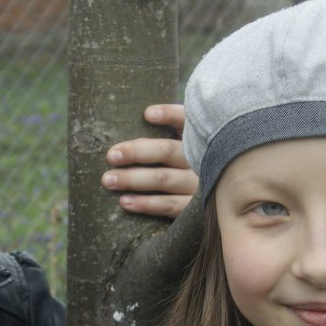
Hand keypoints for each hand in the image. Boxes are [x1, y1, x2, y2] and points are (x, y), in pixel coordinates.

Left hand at [103, 104, 197, 218]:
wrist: (217, 204)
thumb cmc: (189, 169)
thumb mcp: (187, 147)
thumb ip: (169, 133)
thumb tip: (138, 121)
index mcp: (199, 139)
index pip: (186, 120)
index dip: (169, 115)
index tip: (147, 114)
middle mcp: (203, 160)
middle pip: (167, 151)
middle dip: (137, 152)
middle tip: (111, 156)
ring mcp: (200, 185)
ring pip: (164, 178)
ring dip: (133, 179)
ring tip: (109, 180)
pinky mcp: (197, 210)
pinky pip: (169, 205)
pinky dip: (146, 204)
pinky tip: (125, 201)